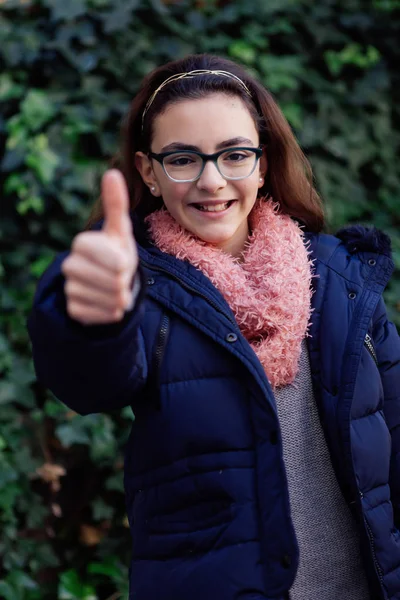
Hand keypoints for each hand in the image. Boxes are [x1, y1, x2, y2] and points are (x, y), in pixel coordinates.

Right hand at [61, 169, 137, 324]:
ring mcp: (69, 288)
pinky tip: (108, 303)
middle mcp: (70, 265)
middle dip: (125, 280)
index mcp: (82, 243)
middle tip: (120, 276)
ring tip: (116, 289)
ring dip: (121, 297)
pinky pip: (104, 315)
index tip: (122, 260)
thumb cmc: (116, 253)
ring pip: (110, 299)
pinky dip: (113, 312)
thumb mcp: (120, 230)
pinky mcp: (73, 310)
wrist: (107, 283)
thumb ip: (116, 204)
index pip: (114, 260)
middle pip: (114, 281)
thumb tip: (112, 172)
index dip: (124, 263)